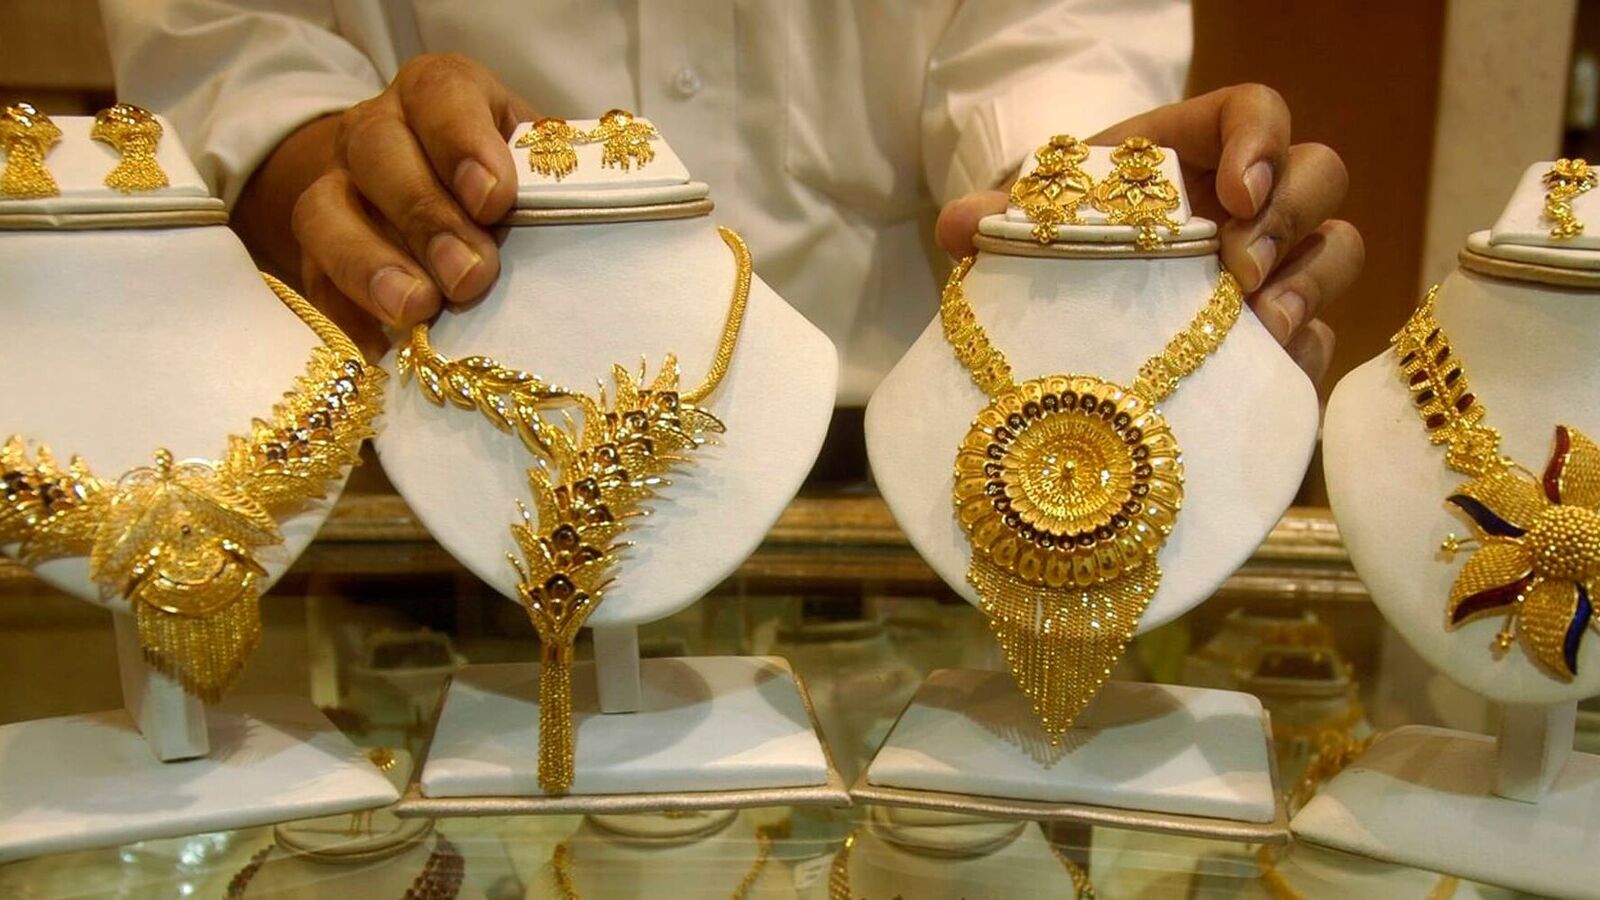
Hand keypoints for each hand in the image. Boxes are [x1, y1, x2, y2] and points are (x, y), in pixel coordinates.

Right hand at [242, 54, 533, 341]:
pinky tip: (381, 348)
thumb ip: (554, 178)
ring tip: (416, 308)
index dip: (462, 143)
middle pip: (377, 153)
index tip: (494, 199)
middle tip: (469, 275)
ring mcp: (337, 190)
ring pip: (324, 214)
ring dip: (370, 264)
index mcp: (439, 94)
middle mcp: (378, 132)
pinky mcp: (315, 255)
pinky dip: (345, 316)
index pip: (440, 96)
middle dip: (425, 217)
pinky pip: (314, 282)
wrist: (435, 194)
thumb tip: (605, 205)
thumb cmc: (507, 180)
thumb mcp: (534, 161)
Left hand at [935, 84, 1362, 383]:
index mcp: (1192, 151)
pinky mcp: (1275, 334)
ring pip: (1335, 250)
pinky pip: (1320, 338)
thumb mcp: (1029, 223)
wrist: (1062, 315)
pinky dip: (1301, 354)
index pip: (1256, 112)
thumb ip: (997, 218)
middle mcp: (1246, 202)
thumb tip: (960, 224)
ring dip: (1309, 285)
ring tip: (1264, 326)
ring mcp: (1272, 267)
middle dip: (1290, 218)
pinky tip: (1267, 371)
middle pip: (1317, 176)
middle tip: (1242, 270)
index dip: (1261, 140)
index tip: (1236, 189)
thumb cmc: (1056, 245)